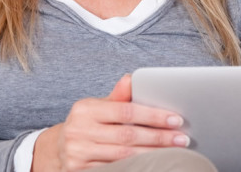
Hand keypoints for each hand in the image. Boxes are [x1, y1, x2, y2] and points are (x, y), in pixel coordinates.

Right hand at [33, 76, 190, 170]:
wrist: (58, 149)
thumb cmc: (87, 123)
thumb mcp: (98, 106)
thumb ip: (117, 96)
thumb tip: (132, 78)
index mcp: (86, 109)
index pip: (125, 112)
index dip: (153, 116)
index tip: (176, 119)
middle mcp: (79, 131)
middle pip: (127, 136)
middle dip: (158, 138)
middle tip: (182, 138)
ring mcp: (78, 154)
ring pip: (123, 157)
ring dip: (152, 155)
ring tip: (174, 152)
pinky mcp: (79, 171)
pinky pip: (114, 170)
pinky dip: (135, 167)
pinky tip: (153, 164)